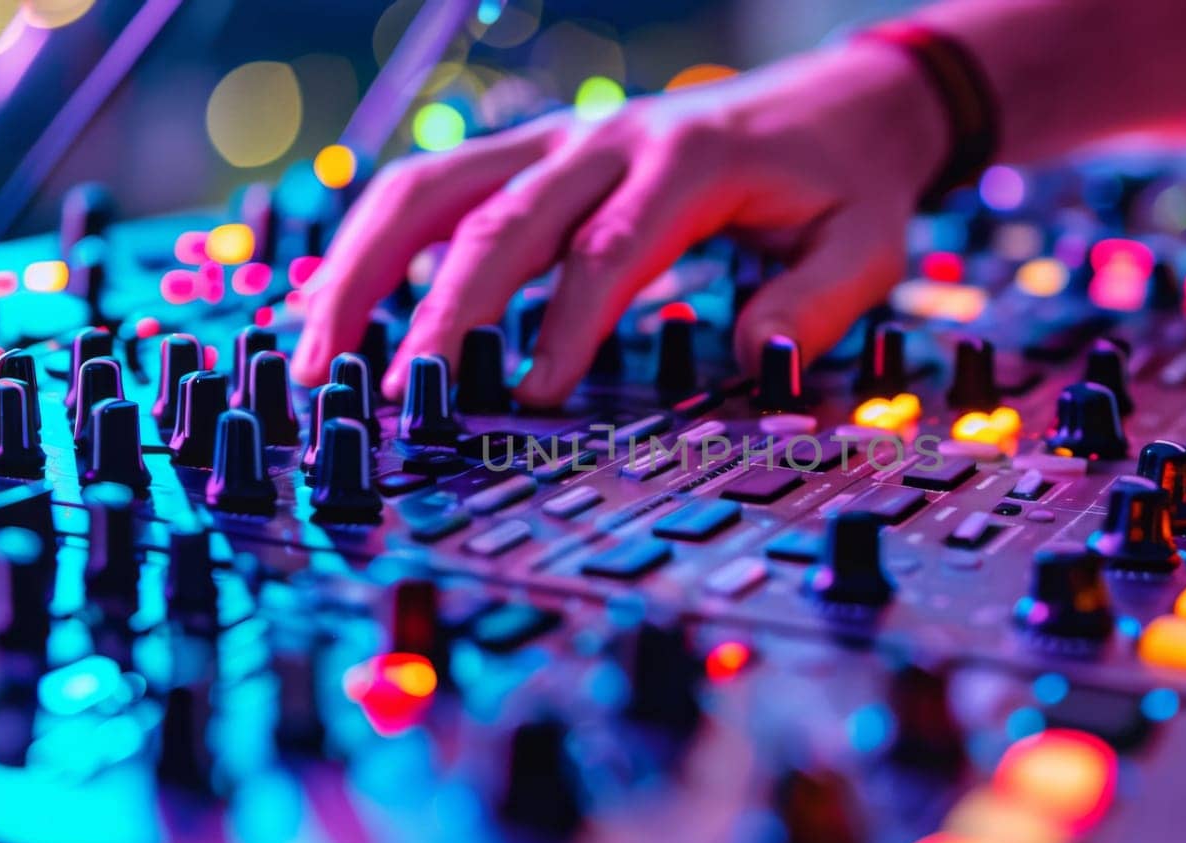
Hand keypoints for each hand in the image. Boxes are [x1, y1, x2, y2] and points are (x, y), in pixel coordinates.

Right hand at [289, 41, 948, 405]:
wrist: (837, 100)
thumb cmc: (844, 182)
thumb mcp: (867, 246)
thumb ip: (815, 306)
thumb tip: (756, 367)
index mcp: (687, 163)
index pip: (606, 249)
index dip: (562, 324)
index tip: (529, 398)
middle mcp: (605, 139)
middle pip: (496, 217)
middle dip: (432, 310)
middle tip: (389, 398)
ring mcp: (558, 139)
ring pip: (434, 188)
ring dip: (365, 267)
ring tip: (317, 354)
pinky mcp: (533, 153)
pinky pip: (434, 188)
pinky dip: (376, 243)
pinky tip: (338, 304)